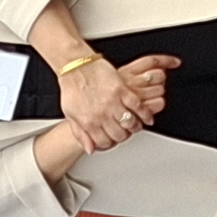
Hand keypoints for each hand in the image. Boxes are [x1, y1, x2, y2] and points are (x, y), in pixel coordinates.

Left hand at [55, 52, 172, 151]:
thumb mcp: (70, 115)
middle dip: (124, 136)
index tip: (113, 140)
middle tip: (125, 132)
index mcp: (88, 122)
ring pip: (130, 123)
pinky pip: (138, 106)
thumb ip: (81, 134)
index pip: (104, 142)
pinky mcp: (122, 90)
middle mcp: (102, 114)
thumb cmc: (71, 88)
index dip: (110, 143)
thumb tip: (90, 149)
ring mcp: (113, 103)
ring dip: (136, 126)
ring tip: (136, 125)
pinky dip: (145, 113)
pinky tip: (147, 116)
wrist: (75, 67)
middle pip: (120, 135)